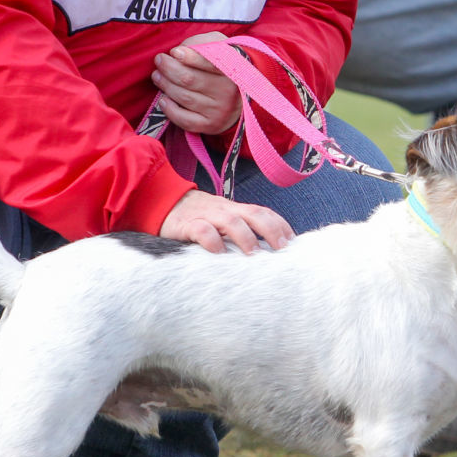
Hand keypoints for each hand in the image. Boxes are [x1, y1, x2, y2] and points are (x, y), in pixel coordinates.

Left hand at [152, 32, 239, 133]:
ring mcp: (219, 111)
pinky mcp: (210, 125)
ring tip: (157, 76)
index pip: (209, 62)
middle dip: (169, 68)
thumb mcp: (220, 48)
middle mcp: (227, 91)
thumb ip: (202, 43)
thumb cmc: (223, 68)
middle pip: (190, 79)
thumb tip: (181, 50)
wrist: (241, 99)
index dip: (189, 57)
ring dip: (165, 85)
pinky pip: (184, 119)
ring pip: (184, 97)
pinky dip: (169, 109)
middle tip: (160, 60)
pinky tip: (163, 99)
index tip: (174, 52)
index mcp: (231, 69)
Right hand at [159, 189, 293, 254]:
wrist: (162, 201)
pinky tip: (220, 255)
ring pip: (232, 221)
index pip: (264, 212)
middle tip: (283, 250)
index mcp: (236, 208)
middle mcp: (226, 209)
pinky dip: (213, 242)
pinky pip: (202, 231)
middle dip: (272, 230)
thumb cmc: (198, 216)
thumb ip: (241, 229)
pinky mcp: (188, 224)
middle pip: (255, 214)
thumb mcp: (222, 219)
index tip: (294, 243)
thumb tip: (265, 250)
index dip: (281, 225)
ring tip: (256, 255)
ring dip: (246, 237)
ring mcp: (208, 215)